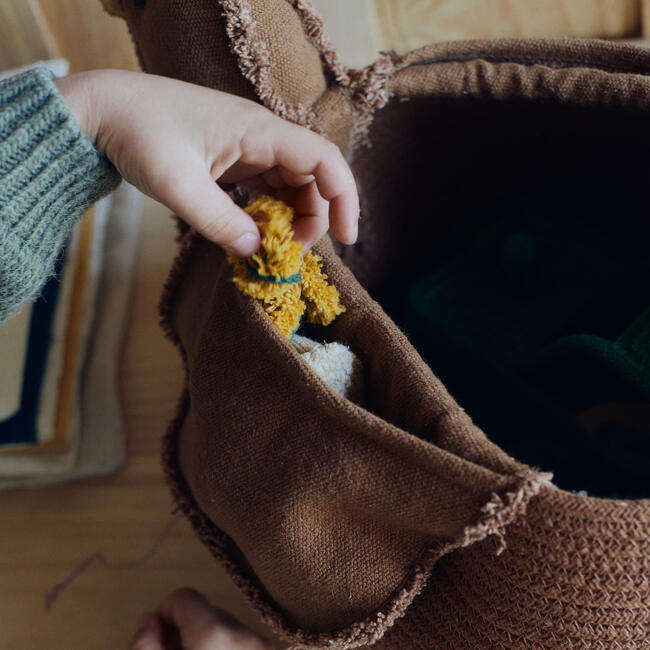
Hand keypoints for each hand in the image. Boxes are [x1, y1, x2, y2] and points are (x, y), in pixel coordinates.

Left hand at [55, 70, 358, 255]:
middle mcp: (262, 135)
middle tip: (292, 252)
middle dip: (315, 217)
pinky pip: (268, 186)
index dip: (344, 198)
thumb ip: (219, 222)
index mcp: (259, 131)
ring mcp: (249, 146)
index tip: (348, 238)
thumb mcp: (177, 185)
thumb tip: (257, 251)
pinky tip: (255, 231)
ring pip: (292, 184)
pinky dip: (270, 212)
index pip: (323, 160)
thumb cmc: (139, 134)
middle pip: (313, 177)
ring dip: (292, 217)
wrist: (105, 112)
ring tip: (273, 246)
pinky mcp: (235, 158)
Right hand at [129, 588, 274, 649]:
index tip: (158, 641)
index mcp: (215, 633)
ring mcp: (264, 643)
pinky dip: (225, 649)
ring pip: (225, 630)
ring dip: (206, 644)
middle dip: (184, 634)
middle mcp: (245, 632)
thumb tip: (148, 619)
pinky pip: (242, 641)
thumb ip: (144, 644)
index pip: (183, 595)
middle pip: (205, 615)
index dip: (163, 616)